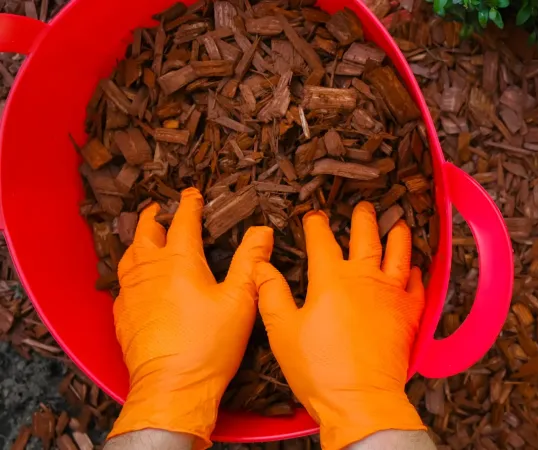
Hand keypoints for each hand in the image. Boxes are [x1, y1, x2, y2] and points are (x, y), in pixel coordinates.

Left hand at [108, 188, 273, 448]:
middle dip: (155, 216)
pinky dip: (131, 269)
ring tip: (146, 236)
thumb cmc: (209, 344)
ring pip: (130, 255)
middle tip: (161, 208)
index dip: (190, 204)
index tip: (193, 193)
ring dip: (139, 240)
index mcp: (180, 261)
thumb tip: (263, 230)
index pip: (183, 222)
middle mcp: (150, 270)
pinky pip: (123, 282)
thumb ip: (251, 261)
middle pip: (146, 232)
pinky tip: (138, 278)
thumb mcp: (240, 300)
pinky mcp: (123, 315)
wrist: (171, 385)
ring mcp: (132, 292)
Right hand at [253, 202, 425, 448]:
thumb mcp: (281, 330)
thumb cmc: (319, 369)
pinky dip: (417, 273)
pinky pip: (417, 285)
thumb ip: (272, 293)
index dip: (316, 225)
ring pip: (399, 254)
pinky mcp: (410, 314)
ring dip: (398, 236)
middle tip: (365, 207)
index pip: (322, 241)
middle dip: (364, 218)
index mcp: (331, 279)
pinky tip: (416, 268)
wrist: (360, 398)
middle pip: (366, 237)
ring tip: (398, 224)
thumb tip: (262, 267)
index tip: (314, 217)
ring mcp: (391, 294)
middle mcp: (365, 278)